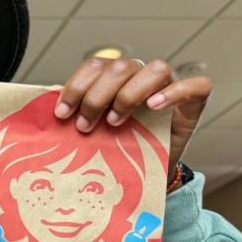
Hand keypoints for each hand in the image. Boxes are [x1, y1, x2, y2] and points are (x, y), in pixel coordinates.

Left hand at [53, 58, 212, 170]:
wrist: (145, 176)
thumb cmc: (116, 149)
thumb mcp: (92, 132)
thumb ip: (76, 115)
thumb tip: (46, 108)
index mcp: (115, 78)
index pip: (96, 65)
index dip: (77, 85)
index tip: (62, 113)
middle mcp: (141, 76)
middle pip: (120, 67)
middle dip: (96, 96)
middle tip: (84, 126)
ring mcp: (170, 86)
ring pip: (154, 69)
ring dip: (129, 94)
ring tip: (114, 122)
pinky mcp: (194, 102)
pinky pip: (195, 86)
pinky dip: (174, 93)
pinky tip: (153, 107)